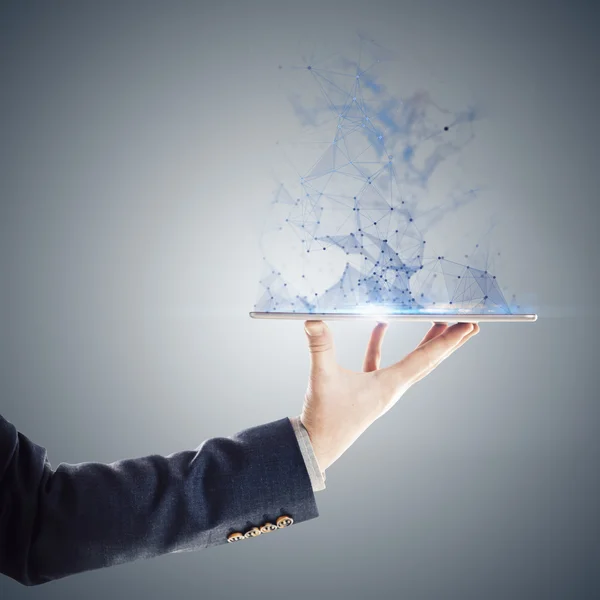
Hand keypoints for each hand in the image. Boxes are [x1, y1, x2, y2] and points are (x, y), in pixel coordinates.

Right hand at [300, 320, 479, 471]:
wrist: (316, 447)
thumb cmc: (325, 419)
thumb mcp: (322, 379)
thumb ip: (319, 347)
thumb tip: (313, 321)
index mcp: (390, 385)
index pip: (425, 358)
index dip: (448, 341)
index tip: (468, 326)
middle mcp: (393, 388)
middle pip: (428, 361)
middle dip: (449, 342)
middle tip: (469, 324)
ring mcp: (381, 389)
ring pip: (411, 362)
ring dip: (425, 343)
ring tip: (438, 324)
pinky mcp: (366, 389)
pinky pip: (381, 362)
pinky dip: (381, 345)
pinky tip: (379, 327)